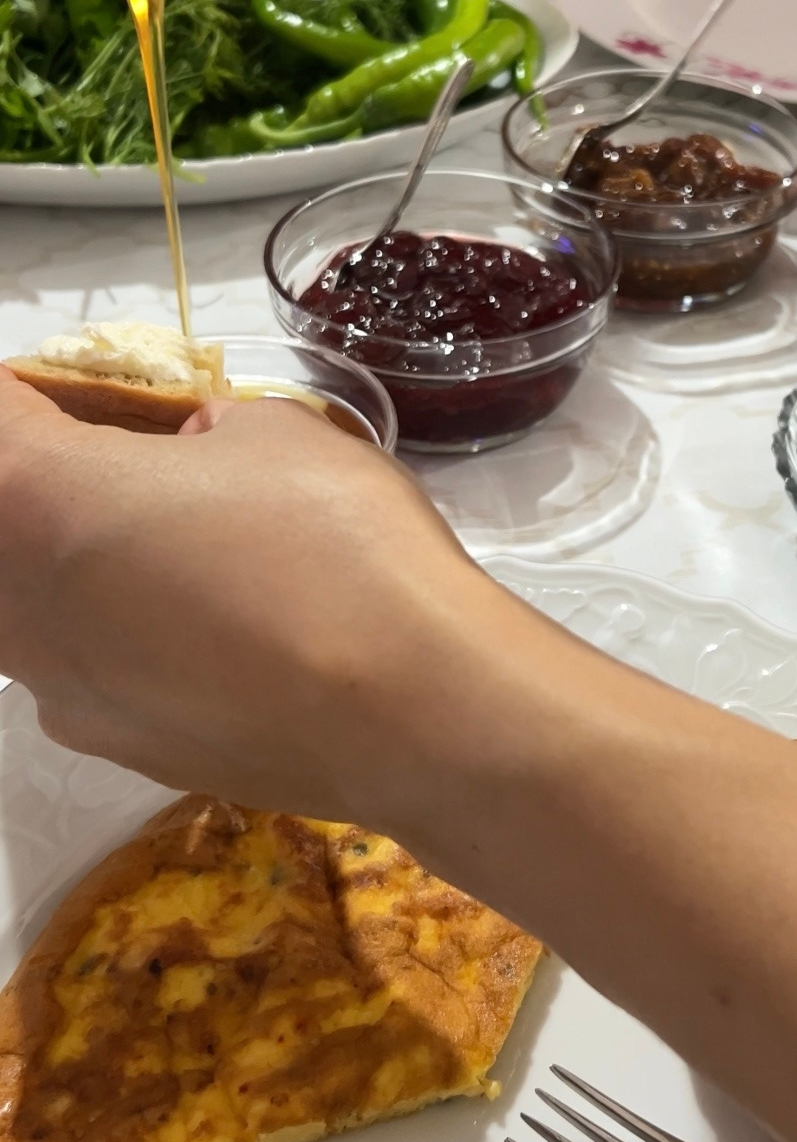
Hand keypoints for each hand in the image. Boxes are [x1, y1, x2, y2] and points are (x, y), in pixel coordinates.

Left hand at [0, 374, 484, 820]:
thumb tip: (196, 459)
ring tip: (174, 550)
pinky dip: (127, 640)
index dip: (30, 394)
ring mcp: (57, 691)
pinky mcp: (116, 752)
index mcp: (35, 495)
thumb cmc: (335, 543)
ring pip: (33, 606)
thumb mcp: (277, 432)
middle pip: (3, 519)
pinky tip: (213, 636)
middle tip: (127, 462)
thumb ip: (205, 433)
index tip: (77, 390)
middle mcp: (13, 603)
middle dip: (49, 484)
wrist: (410, 711)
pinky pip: (91, 670)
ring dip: (79, 567)